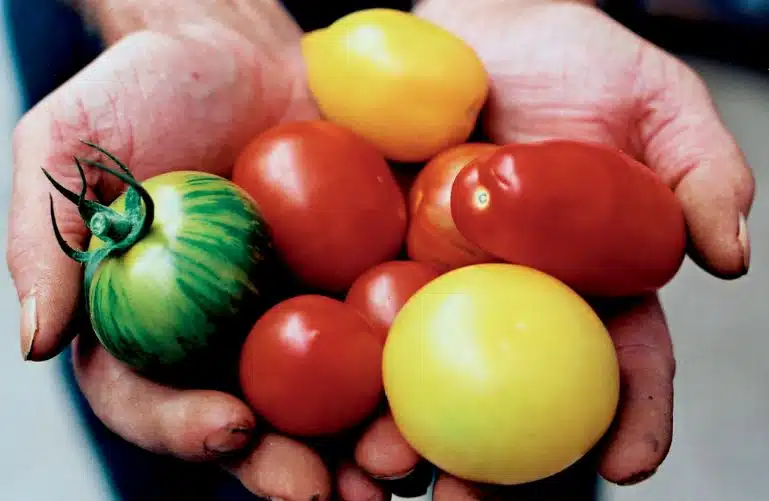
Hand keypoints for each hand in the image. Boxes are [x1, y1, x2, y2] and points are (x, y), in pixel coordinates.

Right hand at [7, 2, 418, 499]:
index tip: (229, 428)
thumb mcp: (67, 154)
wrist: (237, 55)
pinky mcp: (357, 284)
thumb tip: (37, 340)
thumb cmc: (143, 94)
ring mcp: (298, 317)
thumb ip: (48, 245)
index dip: (186, 429)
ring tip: (393, 467)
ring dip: (360, 445)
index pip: (155, 402)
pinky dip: (408, 370)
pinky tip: (435, 397)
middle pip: (253, 425)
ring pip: (326, 402)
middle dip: (287, 466)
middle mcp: (225, 339)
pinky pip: (384, 334)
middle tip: (324, 492)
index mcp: (148, 330)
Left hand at [386, 0, 750, 496]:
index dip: (631, 418)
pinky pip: (362, 315)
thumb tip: (729, 255)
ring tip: (388, 470)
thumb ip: (698, 170)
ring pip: (429, 377)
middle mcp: (511, 297)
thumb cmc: (569, 59)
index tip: (629, 467)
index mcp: (587, 278)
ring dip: (409, 433)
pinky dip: (350, 362)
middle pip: (512, 398)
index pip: (617, 362)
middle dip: (498, 464)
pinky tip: (330, 400)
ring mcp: (439, 283)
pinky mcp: (375, 256)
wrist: (469, 28)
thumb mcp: (653, 100)